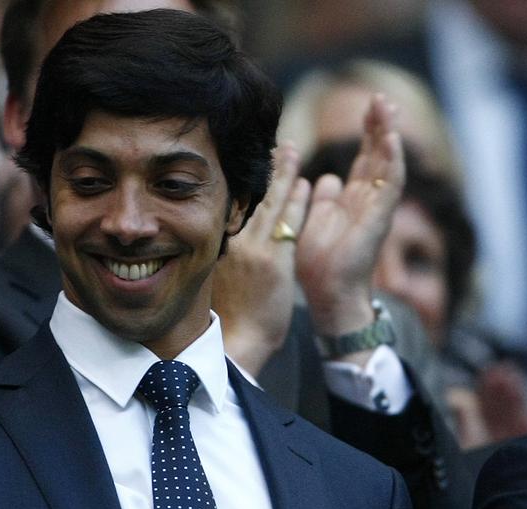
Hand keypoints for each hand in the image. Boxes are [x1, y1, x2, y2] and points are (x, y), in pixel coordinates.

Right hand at [213, 143, 309, 375]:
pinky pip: (288, 224)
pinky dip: (296, 203)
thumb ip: (229, 252)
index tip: (257, 163)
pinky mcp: (275, 261)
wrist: (236, 343)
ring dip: (283, 176)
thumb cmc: (231, 316)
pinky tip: (305, 185)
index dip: (249, 183)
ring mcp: (256, 250)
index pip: (237, 205)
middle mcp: (236, 242)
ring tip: (291, 152)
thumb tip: (232, 239)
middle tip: (279, 146)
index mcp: (221, 245)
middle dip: (268, 171)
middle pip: (254, 198)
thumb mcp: (221, 277)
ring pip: (271, 205)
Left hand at [294, 94, 403, 359]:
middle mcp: (369, 201)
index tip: (367, 105)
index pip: (365, 159)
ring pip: (388, 163)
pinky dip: (393, 160)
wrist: (327, 293)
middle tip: (380, 98)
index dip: (367, 133)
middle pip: (379, 155)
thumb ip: (322, 199)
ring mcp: (378, 209)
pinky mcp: (380, 218)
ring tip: (388, 107)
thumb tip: (326, 179)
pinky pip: (391, 184)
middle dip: (379, 126)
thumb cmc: (318, 264)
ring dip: (388, 134)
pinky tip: (391, 138)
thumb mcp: (314, 220)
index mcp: (353, 200)